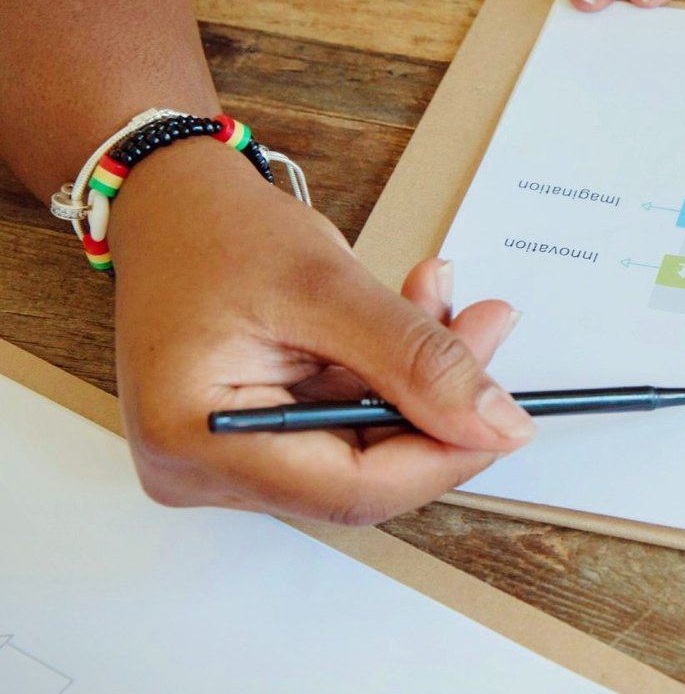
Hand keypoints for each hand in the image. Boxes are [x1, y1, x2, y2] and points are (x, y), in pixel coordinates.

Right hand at [110, 140, 534, 524]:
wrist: (169, 203)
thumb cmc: (214, 232)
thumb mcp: (326, 285)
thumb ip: (416, 359)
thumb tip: (499, 424)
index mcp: (196, 440)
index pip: (351, 490)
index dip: (442, 456)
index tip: (506, 414)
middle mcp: (202, 468)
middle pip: (363, 473)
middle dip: (438, 405)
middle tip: (486, 327)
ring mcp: (228, 458)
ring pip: (364, 446)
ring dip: (418, 379)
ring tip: (443, 297)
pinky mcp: (256, 437)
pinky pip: (347, 422)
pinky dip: (389, 373)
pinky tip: (413, 313)